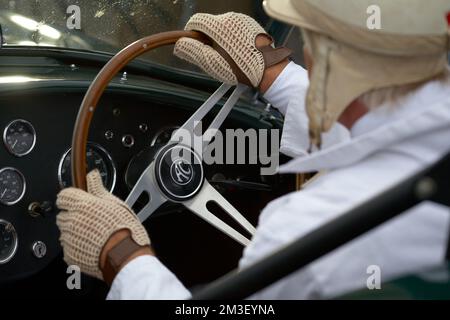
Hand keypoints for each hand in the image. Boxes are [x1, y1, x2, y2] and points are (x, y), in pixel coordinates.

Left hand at [56, 170, 150, 279]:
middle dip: (73, 216)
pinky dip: (77, 246)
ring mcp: (69, 239)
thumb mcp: (114, 203)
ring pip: (65, 232)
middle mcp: (72, 220)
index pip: (64, 196)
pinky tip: (92, 245)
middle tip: (90, 220)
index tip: (77, 201)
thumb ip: (98, 188)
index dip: (71, 198)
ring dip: (75, 232)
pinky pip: (68, 248)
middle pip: (63, 215)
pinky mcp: (70, 255)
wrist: (125, 255)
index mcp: (82, 205)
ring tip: (94, 235)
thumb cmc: (124, 229)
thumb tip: (92, 175)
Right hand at [174, 12, 291, 91]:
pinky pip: (235, 28)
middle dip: (206, 38)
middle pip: (209, 24)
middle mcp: (231, 18)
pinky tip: (237, 52)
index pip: (196, 21)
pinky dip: (231, 37)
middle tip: (212, 56)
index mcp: (220, 26)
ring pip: (222, 26)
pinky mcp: (251, 25)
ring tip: (227, 56)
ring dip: (219, 38)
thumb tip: (179, 44)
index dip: (190, 33)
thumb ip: (193, 52)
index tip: (191, 43)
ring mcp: (243, 20)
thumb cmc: (242, 70)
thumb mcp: (213, 64)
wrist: (269, 70)